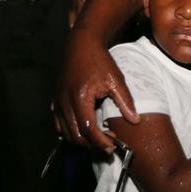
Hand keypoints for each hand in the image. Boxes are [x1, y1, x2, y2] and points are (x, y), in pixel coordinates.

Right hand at [54, 29, 138, 152]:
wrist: (81, 45)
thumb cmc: (99, 60)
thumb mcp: (115, 79)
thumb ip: (125, 101)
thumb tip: (135, 120)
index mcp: (80, 97)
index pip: (88, 129)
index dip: (100, 142)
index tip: (112, 146)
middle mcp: (65, 101)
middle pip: (75, 135)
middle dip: (92, 145)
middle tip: (108, 144)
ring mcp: (57, 102)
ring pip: (65, 133)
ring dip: (81, 140)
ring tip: (98, 138)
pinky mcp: (55, 100)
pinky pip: (58, 125)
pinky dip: (70, 132)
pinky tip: (84, 129)